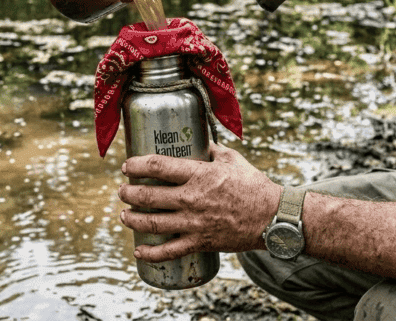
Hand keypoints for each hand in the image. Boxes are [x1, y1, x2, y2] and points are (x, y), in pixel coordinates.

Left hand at [117, 142, 281, 261]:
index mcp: (198, 175)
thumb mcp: (232, 159)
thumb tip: (201, 141)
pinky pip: (169, 251)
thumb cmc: (254, 185)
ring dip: (132, 219)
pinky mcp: (200, 242)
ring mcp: (194, 223)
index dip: (136, 165)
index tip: (127, 166)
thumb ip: (212, 150)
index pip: (157, 166)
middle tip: (122, 191)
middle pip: (148, 196)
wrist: (273, 217)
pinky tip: (139, 250)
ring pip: (153, 223)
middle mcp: (191, 199)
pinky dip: (151, 253)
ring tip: (124, 215)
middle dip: (129, 193)